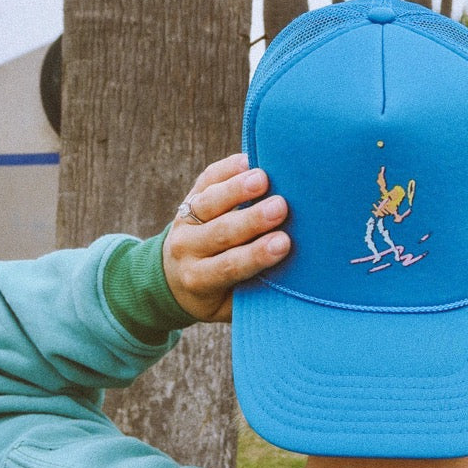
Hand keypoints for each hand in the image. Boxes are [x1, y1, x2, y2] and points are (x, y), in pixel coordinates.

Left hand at [163, 154, 289, 322]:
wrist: (173, 278)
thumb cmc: (216, 295)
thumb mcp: (229, 306)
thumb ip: (255, 295)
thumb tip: (295, 283)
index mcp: (199, 279)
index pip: (229, 266)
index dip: (256, 255)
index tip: (284, 244)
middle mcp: (187, 249)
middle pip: (221, 231)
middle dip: (252, 219)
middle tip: (281, 208)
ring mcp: (185, 221)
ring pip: (209, 202)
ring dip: (237, 189)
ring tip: (263, 178)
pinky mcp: (189, 198)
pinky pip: (205, 179)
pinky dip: (225, 169)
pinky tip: (247, 161)